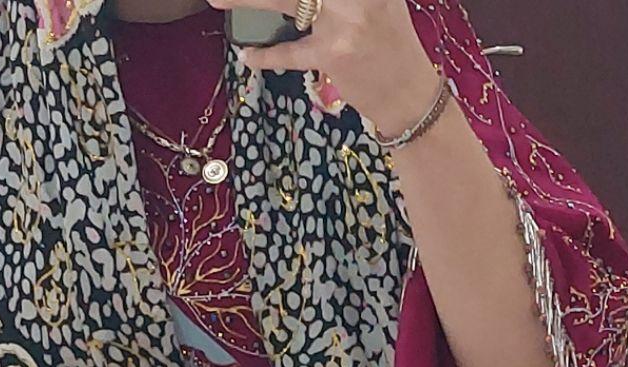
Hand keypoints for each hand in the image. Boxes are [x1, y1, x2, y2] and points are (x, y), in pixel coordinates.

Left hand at [209, 0, 438, 137]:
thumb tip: (301, 1)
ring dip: (247, 2)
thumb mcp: (377, 1)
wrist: (411, 96)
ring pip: (285, 2)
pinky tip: (248, 55)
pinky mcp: (333, 54)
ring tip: (217, 0)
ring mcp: (345, 20)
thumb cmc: (390, 45)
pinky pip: (290, 51)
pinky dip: (265, 55)